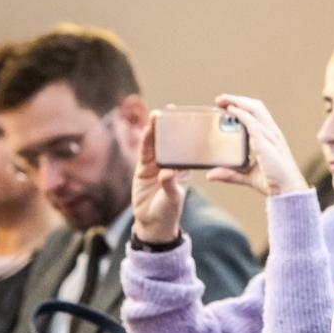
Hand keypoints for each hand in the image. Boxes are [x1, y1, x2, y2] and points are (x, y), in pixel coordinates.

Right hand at [131, 115, 190, 244]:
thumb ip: (169, 185)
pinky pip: (144, 153)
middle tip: (170, 110)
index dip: (187, 133)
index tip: (190, 119)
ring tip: (156, 115)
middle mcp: (170, 163)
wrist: (152, 222)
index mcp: (184, 169)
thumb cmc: (168, 210)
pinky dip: (145, 142)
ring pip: (156, 144)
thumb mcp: (172, 198)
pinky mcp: (143, 168)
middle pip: (170, 141)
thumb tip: (167, 173)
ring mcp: (156, 165)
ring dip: (155, 130)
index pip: (187, 148)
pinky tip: (146, 130)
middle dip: (170, 126)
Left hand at [208, 96, 310, 196]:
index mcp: (269, 137)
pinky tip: (231, 111)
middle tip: (220, 99)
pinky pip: (252, 122)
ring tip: (222, 100)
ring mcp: (269, 135)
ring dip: (237, 101)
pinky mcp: (265, 142)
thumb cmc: (272, 182)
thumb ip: (229, 174)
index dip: (242, 106)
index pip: (257, 113)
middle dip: (237, 99)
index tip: (226, 105)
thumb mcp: (246, 176)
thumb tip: (210, 174)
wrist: (287, 189)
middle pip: (255, 107)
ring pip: (254, 109)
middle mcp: (271, 132)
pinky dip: (241, 114)